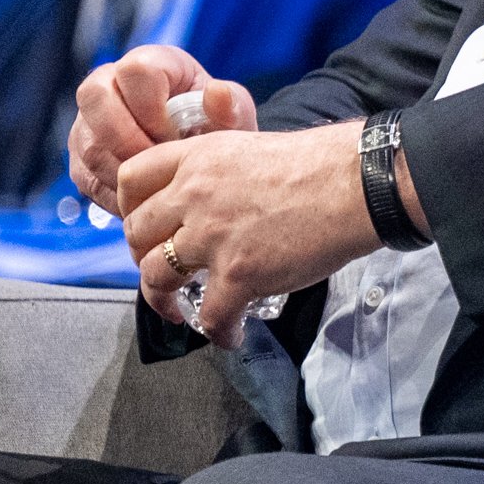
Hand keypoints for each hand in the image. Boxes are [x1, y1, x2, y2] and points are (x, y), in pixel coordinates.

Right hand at [72, 44, 256, 212]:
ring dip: (122, 171)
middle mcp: (110, 84)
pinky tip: (143, 200)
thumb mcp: (233, 118)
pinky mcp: (81, 157)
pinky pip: (85, 176)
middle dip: (126, 138)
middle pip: (93, 96)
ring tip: (156, 185)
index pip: (134, 69)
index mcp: (151, 63)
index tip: (173, 135)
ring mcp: (89, 121)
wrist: (200, 163)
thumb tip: (216, 92)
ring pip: (87, 143)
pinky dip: (114, 193)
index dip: (150, 105)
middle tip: (156, 164)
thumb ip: (231, 107)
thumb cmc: (216, 131)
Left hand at [116, 120, 373, 330]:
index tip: (144, 224)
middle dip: (143, 256)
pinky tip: (231, 336)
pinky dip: (218, 333)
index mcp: (196, 159)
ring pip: (156, 276)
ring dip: (162, 300)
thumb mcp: (250, 147)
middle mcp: (193, 195)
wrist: (354, 185)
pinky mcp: (238, 274)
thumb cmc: (319, 164)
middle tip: (163, 270)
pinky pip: (209, 316)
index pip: (132, 179)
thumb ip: (220, 170)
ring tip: (179, 312)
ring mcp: (212, 237)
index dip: (130, 206)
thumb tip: (219, 198)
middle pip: (136, 233)